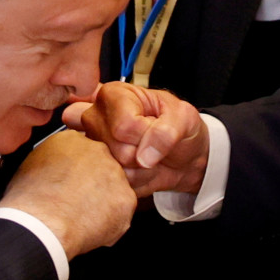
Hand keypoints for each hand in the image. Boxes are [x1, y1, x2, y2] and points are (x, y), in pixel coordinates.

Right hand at [1, 129, 135, 260]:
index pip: (85, 150)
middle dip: (94, 184)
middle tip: (79, 201)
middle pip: (103, 166)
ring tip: (82, 217)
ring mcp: (115, 173)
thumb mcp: (33, 164)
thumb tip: (56, 167)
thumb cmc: (31, 200)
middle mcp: (98, 150)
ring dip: (103, 203)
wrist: (41, 222)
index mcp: (73, 139)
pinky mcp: (126, 198)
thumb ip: (54, 159)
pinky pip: (122, 212)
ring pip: (114, 188)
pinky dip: (111, 223)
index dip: (80, 170)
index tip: (75, 181)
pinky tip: (91, 228)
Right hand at [63, 82, 208, 197]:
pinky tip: (143, 168)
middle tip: (154, 142)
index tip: (158, 126)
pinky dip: (139, 181)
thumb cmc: (181, 127)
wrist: (185, 155)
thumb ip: (167, 131)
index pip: (124, 126)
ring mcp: (94, 146)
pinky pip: (120, 185)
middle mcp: (95, 118)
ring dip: (144, 170)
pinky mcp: (98, 170)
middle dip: (146, 153)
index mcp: (113, 94)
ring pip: (119, 171)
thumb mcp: (184, 118)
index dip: (148, 134)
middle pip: (120, 150)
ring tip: (151, 155)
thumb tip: (144, 157)